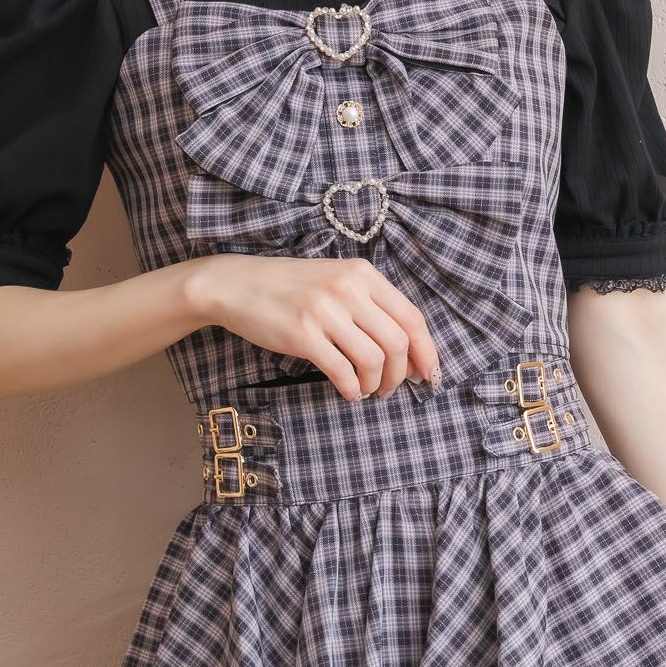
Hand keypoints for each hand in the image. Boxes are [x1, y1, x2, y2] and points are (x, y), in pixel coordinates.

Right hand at [186, 253, 440, 403]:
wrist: (237, 284)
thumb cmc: (291, 287)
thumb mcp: (337, 281)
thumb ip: (371, 307)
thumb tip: (407, 352)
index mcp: (363, 274)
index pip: (412, 317)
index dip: (426, 351)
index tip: (428, 374)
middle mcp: (348, 289)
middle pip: (398, 342)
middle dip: (401, 374)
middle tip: (391, 388)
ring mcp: (325, 311)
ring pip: (373, 360)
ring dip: (376, 384)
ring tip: (367, 390)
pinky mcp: (303, 334)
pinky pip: (342, 371)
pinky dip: (351, 389)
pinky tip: (348, 392)